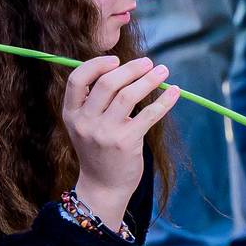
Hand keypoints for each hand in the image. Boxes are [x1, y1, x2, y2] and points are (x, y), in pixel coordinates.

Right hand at [62, 55, 180, 218]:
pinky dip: (164, 100)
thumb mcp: (84, 126)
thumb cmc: (98, 150)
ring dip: (149, 79)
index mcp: (71, 114)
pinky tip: (174, 92)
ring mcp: (105, 133)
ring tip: (163, 71)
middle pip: (107, 83)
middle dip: (131, 69)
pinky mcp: (126, 142)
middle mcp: (85, 122)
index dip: (96, 65)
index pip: (77, 79)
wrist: (103, 186)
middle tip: (148, 62)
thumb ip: (94, 101)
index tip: (116, 59)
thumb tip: (123, 68)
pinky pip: (149, 114)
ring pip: (128, 95)